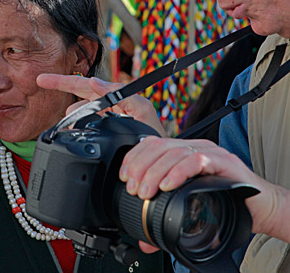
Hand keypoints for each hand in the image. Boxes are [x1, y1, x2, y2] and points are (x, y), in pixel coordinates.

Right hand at [36, 74, 165, 135]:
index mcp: (114, 97)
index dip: (63, 81)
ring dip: (70, 115)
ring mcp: (103, 120)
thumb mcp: (141, 109)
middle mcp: (107, 106)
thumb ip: (120, 94)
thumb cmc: (153, 135)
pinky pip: (82, 127)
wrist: (156, 162)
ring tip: (66, 122)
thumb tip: (94, 82)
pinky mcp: (101, 135)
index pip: (84, 84)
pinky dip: (74, 127)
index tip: (43, 80)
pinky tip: (71, 131)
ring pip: (77, 113)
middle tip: (40, 81)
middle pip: (77, 94)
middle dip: (60, 87)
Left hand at [120, 137, 289, 245]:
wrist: (260, 207)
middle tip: (134, 189)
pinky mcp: (224, 162)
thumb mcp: (188, 206)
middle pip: (159, 146)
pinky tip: (168, 185)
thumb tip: (143, 240)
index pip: (151, 144)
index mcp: (183, 152)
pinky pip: (196, 160)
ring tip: (146, 191)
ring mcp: (209, 152)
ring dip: (155, 172)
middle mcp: (194, 148)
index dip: (134, 158)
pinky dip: (178, 172)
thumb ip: (165, 218)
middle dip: (140, 167)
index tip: (124, 177)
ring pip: (174, 152)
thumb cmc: (224, 202)